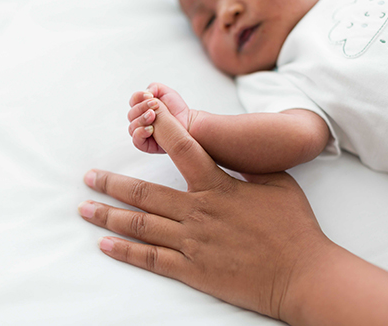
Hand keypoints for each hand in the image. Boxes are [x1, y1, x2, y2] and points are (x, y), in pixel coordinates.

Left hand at [82, 98, 331, 319]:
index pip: (182, 148)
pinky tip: (105, 244)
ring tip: (85, 209)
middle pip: (145, 192)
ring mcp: (192, 243)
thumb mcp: (276, 183)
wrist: (303, 275)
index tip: (142, 113)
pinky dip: (125, 251)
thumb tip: (223, 150)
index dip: (160, 127)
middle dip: (112, 183)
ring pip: (141, 225)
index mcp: (219, 187)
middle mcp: (198, 212)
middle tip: (88, 177)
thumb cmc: (294, 227)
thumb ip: (244, 166)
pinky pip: (151, 259)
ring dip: (109, 215)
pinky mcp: (193, 270)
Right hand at [128, 83, 198, 153]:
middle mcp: (140, 120)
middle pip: (131, 114)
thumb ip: (153, 87)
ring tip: (154, 116)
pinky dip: (141, 133)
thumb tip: (145, 93)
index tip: (150, 96)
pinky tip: (150, 128)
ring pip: (132, 127)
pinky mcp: (146, 144)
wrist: (187, 121)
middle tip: (155, 106)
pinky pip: (136, 140)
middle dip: (142, 108)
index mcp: (142, 107)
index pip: (133, 101)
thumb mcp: (166, 92)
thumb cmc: (176, 109)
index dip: (139, 97)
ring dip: (142, 120)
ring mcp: (142, 132)